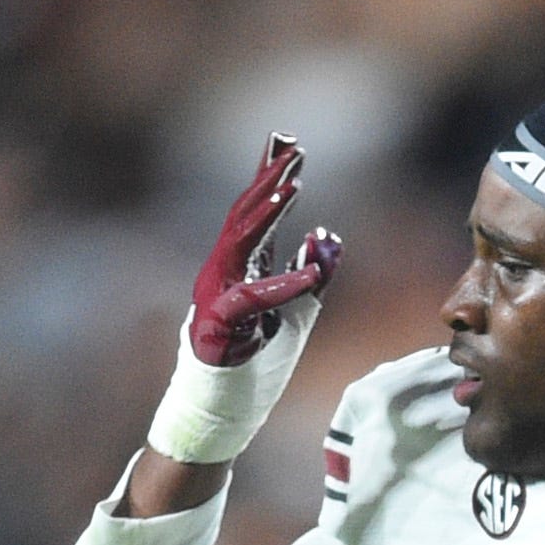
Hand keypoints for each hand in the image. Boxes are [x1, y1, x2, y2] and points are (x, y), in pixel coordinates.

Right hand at [193, 135, 342, 364]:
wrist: (224, 400)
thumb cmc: (257, 357)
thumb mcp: (300, 310)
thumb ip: (314, 272)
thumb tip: (326, 234)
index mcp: (242, 264)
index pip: (257, 211)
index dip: (271, 176)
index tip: (288, 144)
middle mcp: (226, 269)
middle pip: (245, 213)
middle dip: (269, 178)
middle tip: (293, 148)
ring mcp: (218, 292)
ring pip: (240, 241)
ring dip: (267, 212)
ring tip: (293, 186)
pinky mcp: (220, 322)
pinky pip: (253, 298)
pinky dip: (284, 285)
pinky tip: (311, 275)